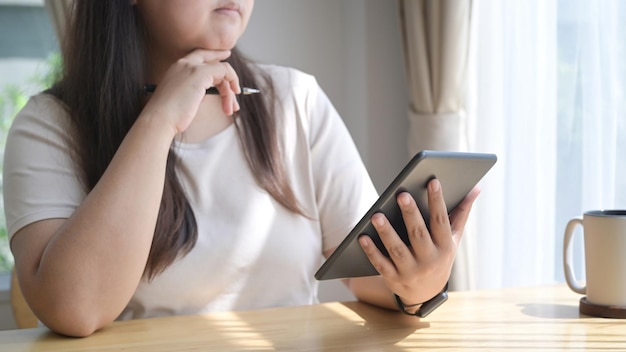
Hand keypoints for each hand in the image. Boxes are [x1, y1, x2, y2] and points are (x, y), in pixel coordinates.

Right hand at [140, 49, 240, 134]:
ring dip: (229, 91)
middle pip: (213, 61)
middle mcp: (184, 63)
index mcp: (177, 68)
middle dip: (228, 74)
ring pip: (221, 70)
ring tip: (230, 109)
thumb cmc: (169, 114)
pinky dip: (232, 82)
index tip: (226, 56)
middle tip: (237, 91)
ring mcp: (192, 67)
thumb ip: (195, 89)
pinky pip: (224, 71)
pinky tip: (232, 98)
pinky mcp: (200, 73)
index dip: (214, 55)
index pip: (199, 55)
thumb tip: (211, 91)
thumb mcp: (183, 97)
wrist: (160, 118)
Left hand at [358, 179, 479, 304]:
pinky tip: (362, 236)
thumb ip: (461, 213)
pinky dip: (371, 251)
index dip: (438, 201)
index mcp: (445, 247)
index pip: (441, 221)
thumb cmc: (439, 256)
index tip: (433, 181)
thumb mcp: (453, 239)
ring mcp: (411, 271)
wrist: (425, 294)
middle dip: (410, 214)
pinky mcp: (394, 279)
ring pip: (397, 250)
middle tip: (401, 194)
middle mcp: (429, 260)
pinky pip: (381, 264)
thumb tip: (476, 188)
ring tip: (376, 215)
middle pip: (418, 234)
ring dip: (386, 232)